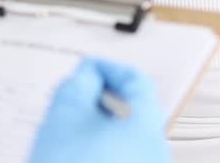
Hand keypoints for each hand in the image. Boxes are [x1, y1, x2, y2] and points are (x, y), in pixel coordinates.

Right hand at [28, 58, 171, 162]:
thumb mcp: (64, 115)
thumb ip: (79, 83)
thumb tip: (88, 73)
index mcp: (147, 131)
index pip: (138, 83)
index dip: (109, 68)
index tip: (88, 66)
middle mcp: (156, 154)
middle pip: (136, 112)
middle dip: (103, 99)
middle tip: (75, 95)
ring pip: (128, 139)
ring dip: (101, 126)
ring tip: (69, 127)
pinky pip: (123, 159)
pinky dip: (102, 149)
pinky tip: (75, 154)